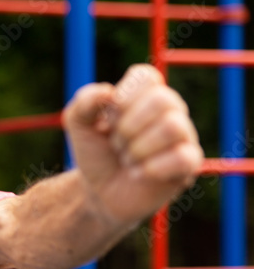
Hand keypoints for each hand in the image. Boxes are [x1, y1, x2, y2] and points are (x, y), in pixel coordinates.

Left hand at [63, 64, 202, 224]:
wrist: (99, 192)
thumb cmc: (96, 153)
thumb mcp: (78, 124)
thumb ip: (85, 101)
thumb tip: (108, 92)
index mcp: (145, 95)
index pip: (146, 76)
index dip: (123, 96)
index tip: (108, 117)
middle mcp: (170, 110)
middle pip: (162, 99)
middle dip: (128, 126)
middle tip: (116, 143)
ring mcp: (183, 135)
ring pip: (173, 126)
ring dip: (138, 147)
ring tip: (127, 159)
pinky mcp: (189, 163)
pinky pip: (184, 157)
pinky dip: (152, 167)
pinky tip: (138, 173)